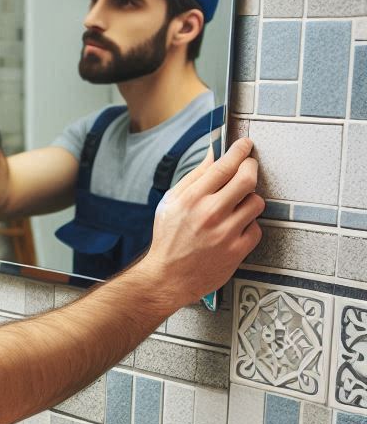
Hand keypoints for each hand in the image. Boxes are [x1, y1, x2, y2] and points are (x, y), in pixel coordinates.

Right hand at [139, 138, 263, 307]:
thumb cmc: (168, 240)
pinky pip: (256, 228)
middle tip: (247, 169)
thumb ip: (194, 177)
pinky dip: (248, 226)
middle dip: (251, 168)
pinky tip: (233, 229)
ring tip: (236, 207)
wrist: (167, 278)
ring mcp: (225, 233)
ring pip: (256, 202)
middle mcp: (210, 214)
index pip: (225, 166)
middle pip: (248, 178)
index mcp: (192, 199)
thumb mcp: (170, 203)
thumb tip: (213, 155)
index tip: (245, 145)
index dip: (240, 151)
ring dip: (249, 200)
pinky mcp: (237, 250)